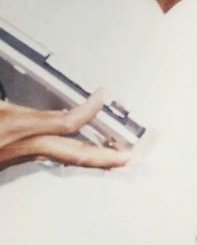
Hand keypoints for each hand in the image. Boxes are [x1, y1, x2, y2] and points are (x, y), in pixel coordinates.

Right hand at [0, 90, 130, 168]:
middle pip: (77, 154)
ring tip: (117, 157)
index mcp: (21, 127)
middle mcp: (28, 146)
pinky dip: (76, 156)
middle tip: (130, 158)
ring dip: (95, 159)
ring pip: (68, 159)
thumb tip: (25, 84)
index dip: (89, 110)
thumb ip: (19, 100)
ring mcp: (25, 156)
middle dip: (107, 157)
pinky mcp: (18, 160)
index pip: (67, 123)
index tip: (102, 96)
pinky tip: (82, 152)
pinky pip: (57, 158)